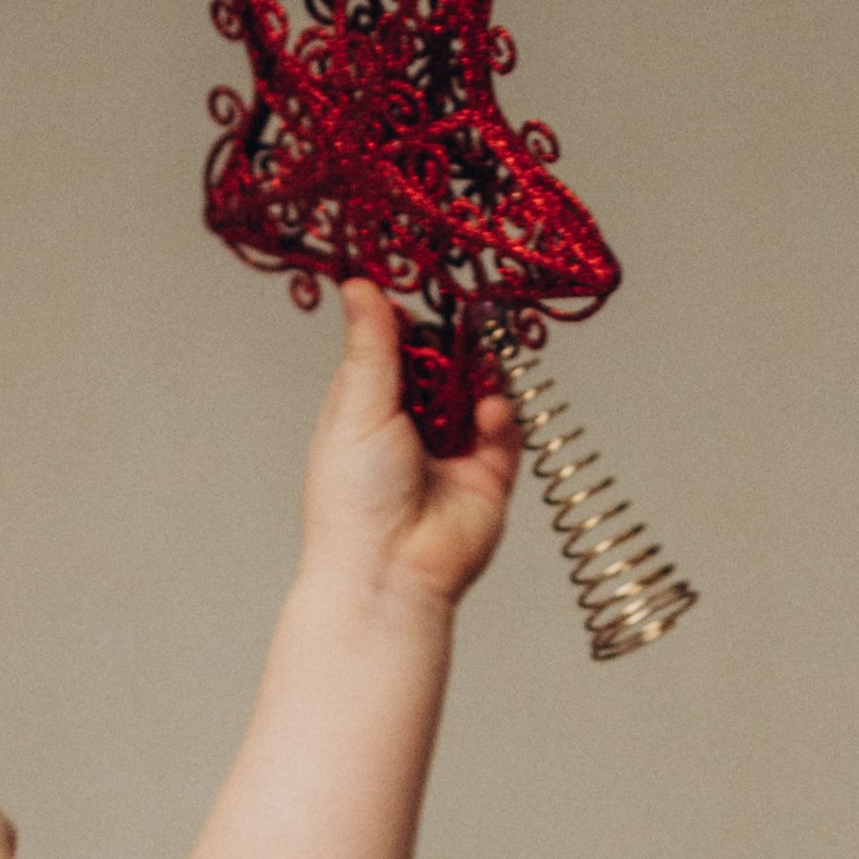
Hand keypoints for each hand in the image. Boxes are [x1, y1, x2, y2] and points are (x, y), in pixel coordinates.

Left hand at [300, 281, 519, 611]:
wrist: (389, 573)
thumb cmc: (353, 500)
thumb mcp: (358, 404)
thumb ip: (371, 344)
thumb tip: (359, 285)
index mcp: (367, 407)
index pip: (392, 346)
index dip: (408, 319)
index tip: (423, 287)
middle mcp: (410, 426)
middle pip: (443, 363)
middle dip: (454, 342)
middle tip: (464, 314)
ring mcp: (451, 450)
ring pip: (478, 390)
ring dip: (480, 374)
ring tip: (479, 361)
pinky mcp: (487, 475)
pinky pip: (505, 431)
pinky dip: (500, 415)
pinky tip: (488, 413)